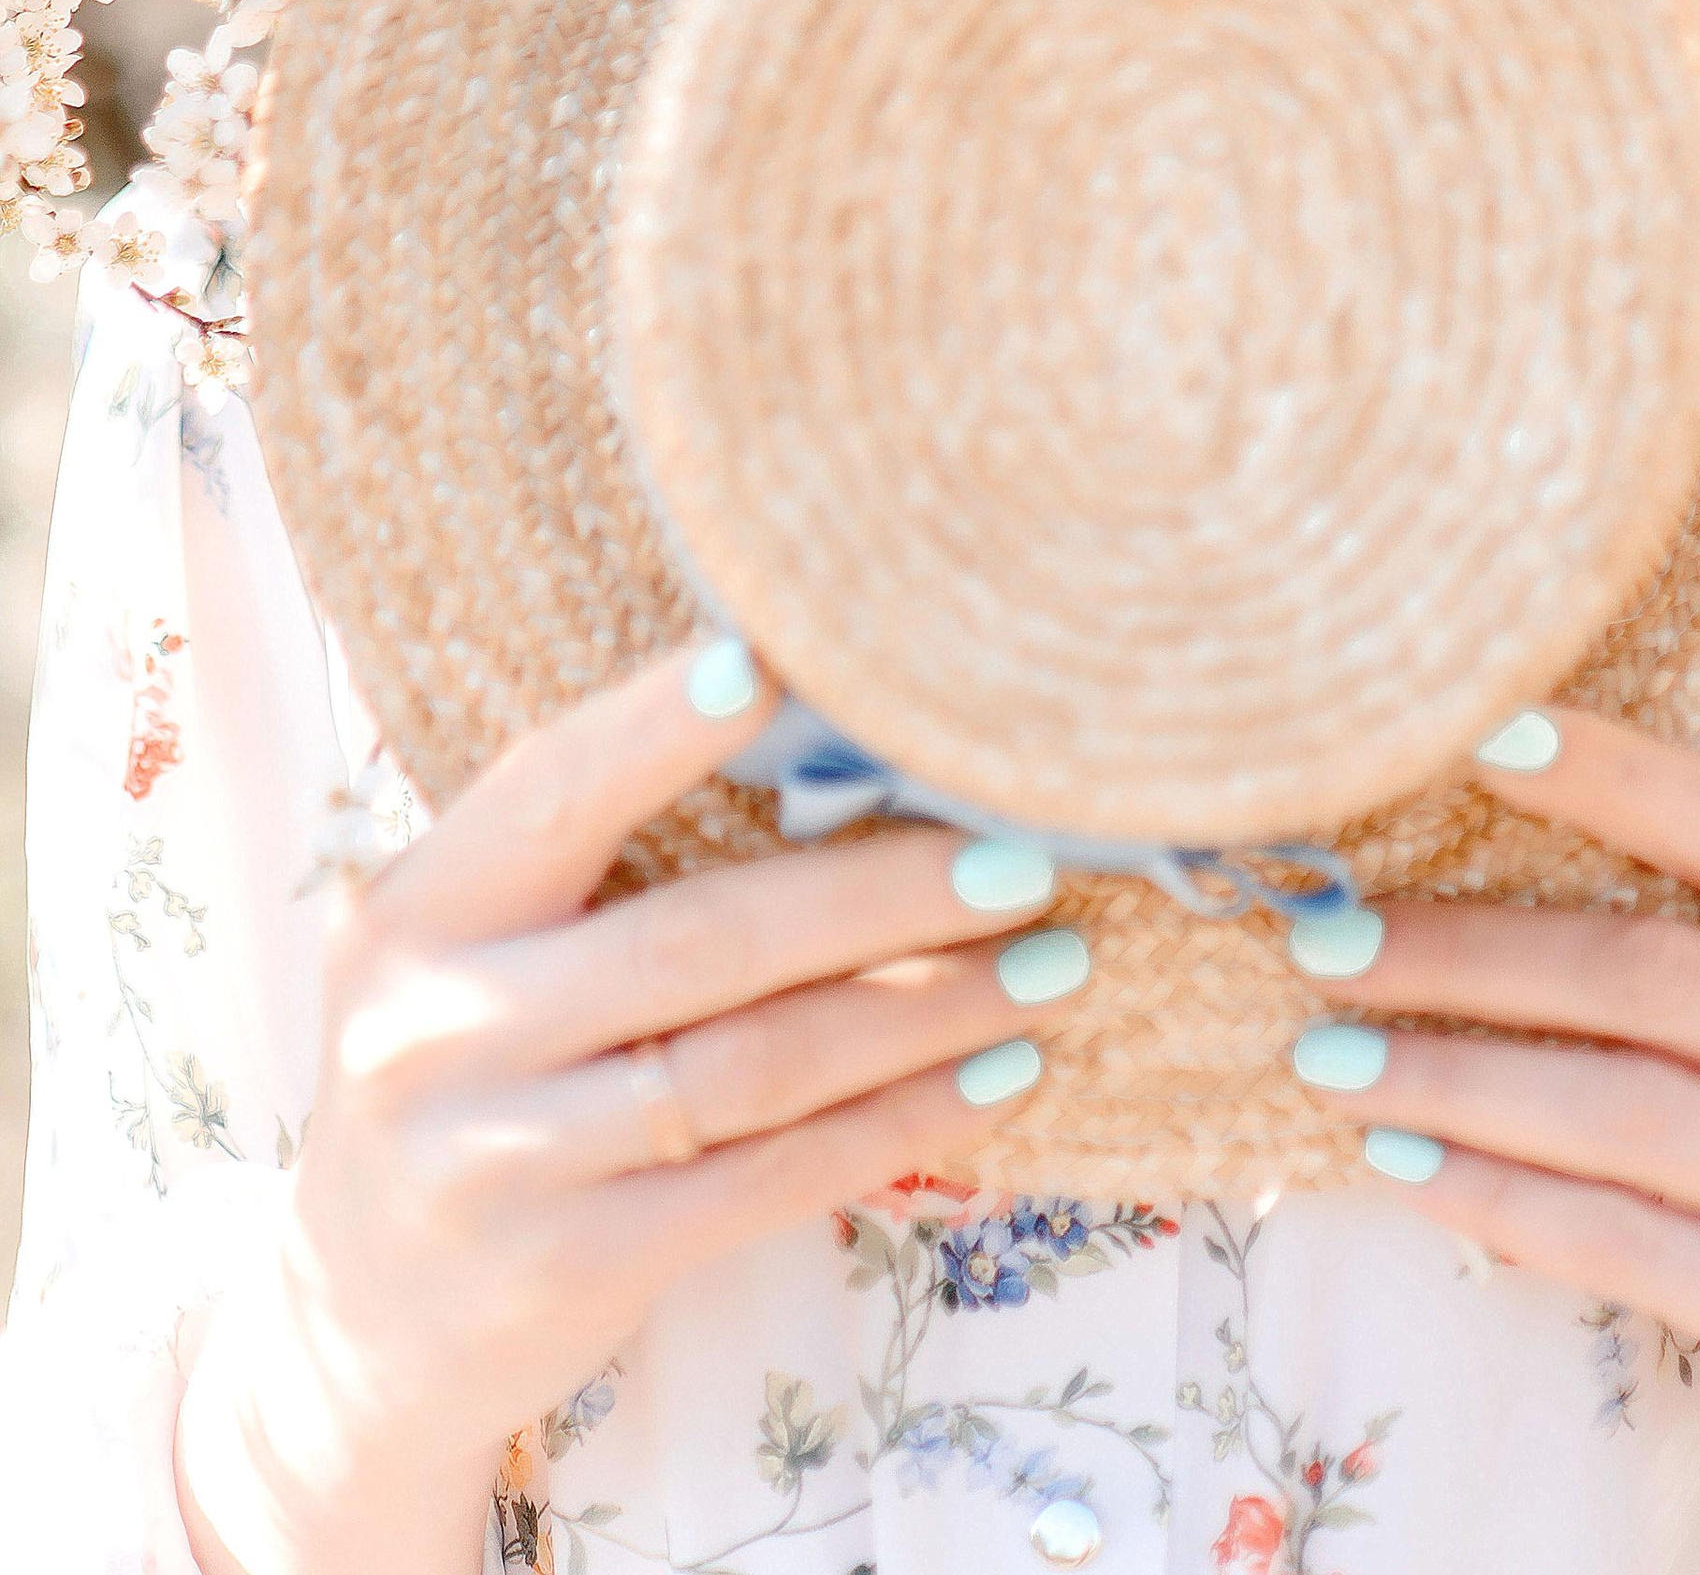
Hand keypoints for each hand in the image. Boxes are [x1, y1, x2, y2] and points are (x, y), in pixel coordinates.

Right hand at [176, 641, 1081, 1574]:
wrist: (361, 1325)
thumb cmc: (467, 1070)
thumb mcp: (471, 948)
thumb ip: (584, 858)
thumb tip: (813, 726)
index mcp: (421, 910)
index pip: (550, 791)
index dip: (656, 727)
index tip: (772, 662)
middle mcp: (442, 1029)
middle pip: (702, 938)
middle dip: (885, 893)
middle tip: (1024, 855)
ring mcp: (502, 1160)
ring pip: (758, 1063)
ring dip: (927, 1011)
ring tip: (1052, 965)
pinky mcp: (572, 1266)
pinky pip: (770, 1178)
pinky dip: (897, 1119)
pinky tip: (995, 1077)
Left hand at [1287, 709, 1699, 1574]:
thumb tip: (1508, 840)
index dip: (1610, 772)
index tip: (1468, 734)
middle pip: (1656, 972)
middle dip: (1466, 950)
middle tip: (1327, 937)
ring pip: (1620, 1109)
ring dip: (1448, 1076)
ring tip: (1328, 1056)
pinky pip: (1621, 1239)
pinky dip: (1495, 1196)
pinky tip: (1404, 1163)